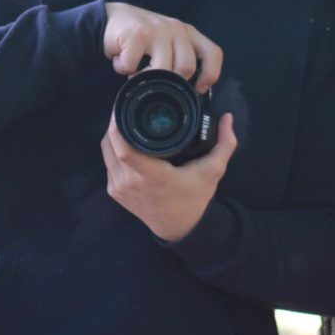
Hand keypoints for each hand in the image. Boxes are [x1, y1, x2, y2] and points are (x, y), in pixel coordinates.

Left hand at [101, 112, 237, 241]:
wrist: (178, 228)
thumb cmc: (194, 198)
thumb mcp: (213, 171)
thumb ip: (224, 144)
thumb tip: (229, 117)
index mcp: (152, 176)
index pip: (124, 149)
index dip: (119, 125)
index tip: (126, 106)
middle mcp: (130, 182)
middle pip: (111, 144)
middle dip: (116, 122)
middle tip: (127, 106)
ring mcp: (119, 188)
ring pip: (106, 151)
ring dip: (112, 134)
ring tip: (124, 118)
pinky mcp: (114, 191)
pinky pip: (107, 162)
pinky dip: (112, 149)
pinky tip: (124, 139)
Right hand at [102, 2, 221, 90]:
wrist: (107, 18)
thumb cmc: (139, 36)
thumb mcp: (165, 43)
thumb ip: (179, 58)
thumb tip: (190, 90)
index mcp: (187, 32)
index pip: (212, 53)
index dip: (210, 75)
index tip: (198, 89)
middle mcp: (176, 29)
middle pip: (187, 68)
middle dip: (168, 82)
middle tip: (152, 78)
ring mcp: (157, 30)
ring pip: (162, 71)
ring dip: (143, 77)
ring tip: (133, 69)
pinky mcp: (138, 34)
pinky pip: (133, 67)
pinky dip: (123, 68)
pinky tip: (120, 58)